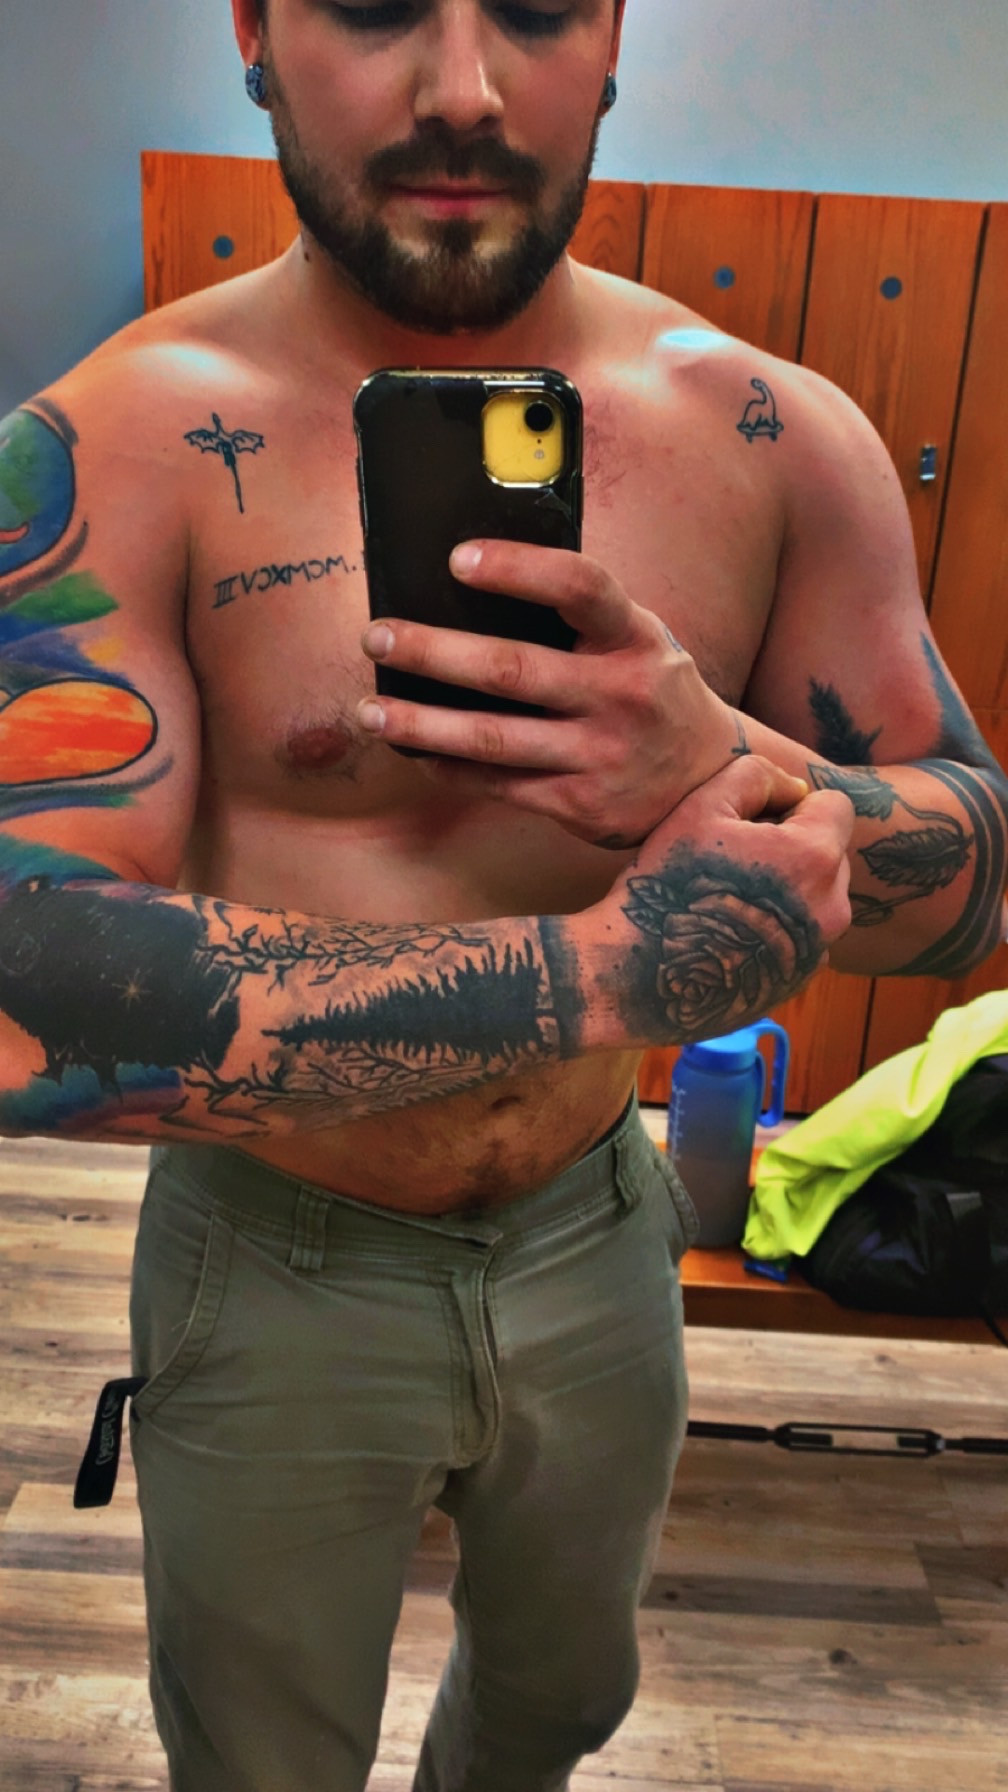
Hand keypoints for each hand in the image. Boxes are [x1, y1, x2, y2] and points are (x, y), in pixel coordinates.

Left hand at [357, 540, 741, 846]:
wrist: (710, 781)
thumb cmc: (650, 691)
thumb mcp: (637, 641)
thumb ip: (579, 618)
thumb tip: (469, 588)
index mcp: (636, 638)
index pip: (580, 588)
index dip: (519, 569)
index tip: (458, 559)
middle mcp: (623, 695)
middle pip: (512, 669)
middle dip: (433, 653)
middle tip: (376, 636)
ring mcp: (602, 756)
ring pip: (494, 739)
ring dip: (421, 725)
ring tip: (370, 711)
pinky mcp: (583, 806)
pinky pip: (500, 784)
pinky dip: (450, 768)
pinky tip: (414, 753)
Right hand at [578, 756, 853, 1049]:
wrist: (640, 977)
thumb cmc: (668, 886)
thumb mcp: (702, 807)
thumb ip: (756, 776)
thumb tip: (795, 788)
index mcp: (815, 857)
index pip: (835, 806)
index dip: (791, 805)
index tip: (750, 825)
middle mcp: (832, 906)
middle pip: (830, 851)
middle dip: (794, 847)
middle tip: (735, 862)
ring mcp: (820, 948)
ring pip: (818, 894)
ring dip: (789, 887)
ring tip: (731, 899)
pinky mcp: (803, 978)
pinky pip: (804, 934)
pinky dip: (780, 927)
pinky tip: (732, 933)